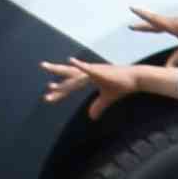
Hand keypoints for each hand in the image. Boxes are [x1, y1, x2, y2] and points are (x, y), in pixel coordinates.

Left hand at [41, 55, 165, 109]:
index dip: (61, 88)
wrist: (135, 79)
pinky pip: (87, 69)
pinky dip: (79, 65)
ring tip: (49, 73)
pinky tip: (71, 60)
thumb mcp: (108, 99)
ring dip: (61, 74)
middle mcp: (88, 72)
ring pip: (73, 75)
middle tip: (42, 65)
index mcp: (89, 77)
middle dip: (55, 70)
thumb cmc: (122, 86)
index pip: (71, 84)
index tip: (49, 92)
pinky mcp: (100, 71)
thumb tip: (91, 118)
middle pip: (68, 73)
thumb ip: (98, 106)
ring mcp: (93, 70)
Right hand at [123, 7, 177, 62]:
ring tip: (145, 27)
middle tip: (132, 25)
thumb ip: (177, 59)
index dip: (141, 15)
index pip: (153, 20)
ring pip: (163, 23)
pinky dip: (163, 26)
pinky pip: (171, 25)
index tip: (131, 8)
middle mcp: (175, 22)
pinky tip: (166, 29)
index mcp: (172, 25)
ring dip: (153, 24)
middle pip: (155, 22)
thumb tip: (167, 71)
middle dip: (143, 24)